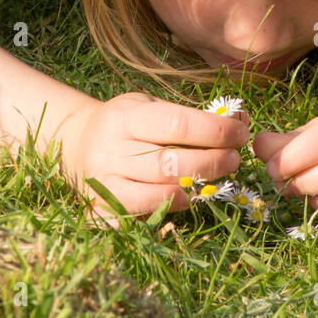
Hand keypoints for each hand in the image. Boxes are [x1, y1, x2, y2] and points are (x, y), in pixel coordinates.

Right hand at [58, 92, 248, 226]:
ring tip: (222, 175)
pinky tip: (192, 196)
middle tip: (235, 157)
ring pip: (161, 189)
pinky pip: (146, 211)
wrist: (77, 145)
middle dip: (212, 160)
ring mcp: (105, 182)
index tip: (239, 132)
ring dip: (200, 184)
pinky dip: (175, 205)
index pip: (176, 124)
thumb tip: (237, 119)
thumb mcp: (148, 106)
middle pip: (171, 161)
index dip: (214, 130)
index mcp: (124, 117)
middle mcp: (110, 149)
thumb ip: (186, 115)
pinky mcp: (103, 207)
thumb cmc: (125, 124)